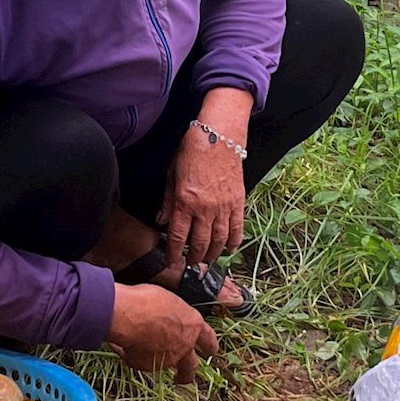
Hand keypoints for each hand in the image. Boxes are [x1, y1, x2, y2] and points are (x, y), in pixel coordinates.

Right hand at [107, 281, 218, 382]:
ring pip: (166, 367)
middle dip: (188, 373)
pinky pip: (143, 363)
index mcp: (193, 325)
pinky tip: (126, 349)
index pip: (208, 338)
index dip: (210, 345)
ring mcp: (167, 359)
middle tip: (184, 376)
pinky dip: (136, 358)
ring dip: (160, 365)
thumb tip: (167, 316)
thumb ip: (172, 315)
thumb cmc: (147, 301)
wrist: (128, 315)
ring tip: (151, 361)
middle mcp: (184, 346)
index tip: (211, 350)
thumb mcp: (168, 301)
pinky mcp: (148, 366)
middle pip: (191, 366)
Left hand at [160, 97, 249, 270]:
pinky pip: (237, 227)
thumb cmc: (192, 151)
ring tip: (208, 260)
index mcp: (185, 202)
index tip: (172, 262)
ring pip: (219, 240)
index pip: (178, 237)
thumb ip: (168, 201)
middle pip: (200, 243)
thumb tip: (162, 221)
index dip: (175, 253)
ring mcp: (223, 206)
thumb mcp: (172, 175)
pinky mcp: (238, 202)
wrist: (218, 136)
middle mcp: (205, 208)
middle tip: (191, 264)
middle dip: (195, 257)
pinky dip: (234, 241)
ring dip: (214, 254)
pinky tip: (230, 249)